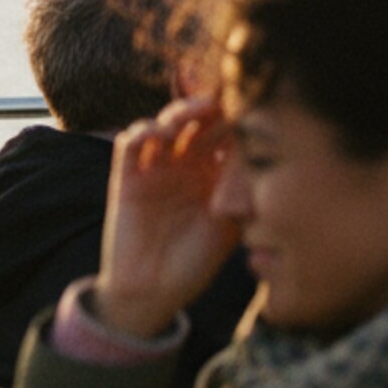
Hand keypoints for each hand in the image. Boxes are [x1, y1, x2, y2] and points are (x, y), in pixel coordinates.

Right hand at [97, 96, 240, 336]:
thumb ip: (241, 189)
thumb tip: (260, 152)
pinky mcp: (126, 177)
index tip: (252, 101)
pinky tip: (157, 133)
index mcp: (216, 174)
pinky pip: (131, 145)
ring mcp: (156, 169)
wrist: (154, 290)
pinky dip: (142, 132)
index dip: (238, 114)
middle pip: (198, 121)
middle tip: (222, 97)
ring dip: (177, 113)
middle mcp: (187, 166)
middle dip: (211, 105)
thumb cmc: (195, 262)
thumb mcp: (231, 224)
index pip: (228, 132)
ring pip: (165, 124)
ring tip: (191, 114)